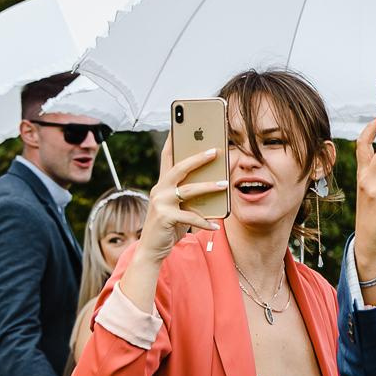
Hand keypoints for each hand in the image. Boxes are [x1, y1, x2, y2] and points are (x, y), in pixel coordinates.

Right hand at [139, 134, 225, 258]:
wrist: (151, 250)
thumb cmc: (169, 226)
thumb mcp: (179, 206)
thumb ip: (191, 194)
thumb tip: (216, 181)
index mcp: (162, 184)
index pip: (167, 156)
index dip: (174, 139)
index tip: (184, 124)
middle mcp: (159, 189)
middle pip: (180, 167)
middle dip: (198, 158)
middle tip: (216, 150)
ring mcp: (161, 203)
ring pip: (188, 190)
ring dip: (208, 186)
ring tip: (225, 183)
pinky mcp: (165, 218)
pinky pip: (190, 216)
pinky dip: (205, 221)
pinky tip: (217, 225)